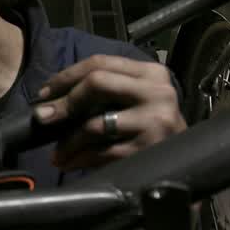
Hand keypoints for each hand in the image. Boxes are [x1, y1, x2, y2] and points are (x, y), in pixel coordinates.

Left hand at [33, 54, 184, 169]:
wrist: (185, 166)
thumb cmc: (153, 130)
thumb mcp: (137, 100)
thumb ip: (106, 91)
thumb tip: (52, 100)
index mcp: (151, 74)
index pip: (101, 62)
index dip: (67, 76)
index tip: (45, 93)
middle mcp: (157, 92)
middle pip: (97, 83)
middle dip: (64, 102)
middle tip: (43, 117)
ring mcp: (155, 122)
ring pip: (94, 123)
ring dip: (67, 140)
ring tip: (57, 152)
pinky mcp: (147, 150)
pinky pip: (101, 152)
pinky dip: (79, 158)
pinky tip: (69, 162)